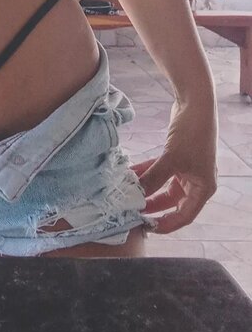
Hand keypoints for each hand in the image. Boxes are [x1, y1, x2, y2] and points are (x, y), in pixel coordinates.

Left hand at [131, 98, 217, 233]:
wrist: (195, 104)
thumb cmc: (192, 134)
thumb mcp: (171, 159)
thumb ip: (153, 179)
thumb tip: (136, 195)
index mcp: (203, 188)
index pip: (184, 216)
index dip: (166, 224)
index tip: (147, 227)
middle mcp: (197, 181)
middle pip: (172, 202)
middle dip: (152, 206)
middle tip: (133, 211)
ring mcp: (187, 168)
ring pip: (164, 185)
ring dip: (147, 187)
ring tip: (128, 193)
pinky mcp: (177, 156)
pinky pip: (160, 170)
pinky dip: (147, 172)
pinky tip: (131, 174)